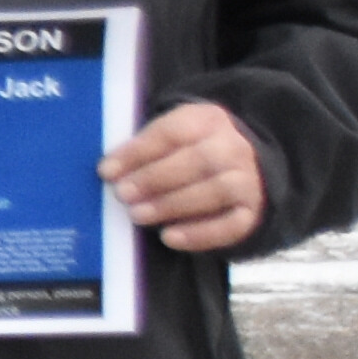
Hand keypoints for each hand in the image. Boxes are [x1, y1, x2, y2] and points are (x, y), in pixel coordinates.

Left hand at [102, 99, 267, 255]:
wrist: (239, 169)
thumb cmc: (186, 153)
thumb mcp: (168, 138)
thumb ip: (142, 149)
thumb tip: (109, 171)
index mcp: (208, 120)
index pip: (173, 131)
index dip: (139, 151)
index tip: (107, 171)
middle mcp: (234, 147)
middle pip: (199, 160)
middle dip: (156, 178)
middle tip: (123, 194)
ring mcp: (247, 180)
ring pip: (216, 191)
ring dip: (173, 204)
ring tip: (138, 215)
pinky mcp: (251, 212)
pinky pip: (231, 225)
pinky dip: (199, 234)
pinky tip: (169, 238)